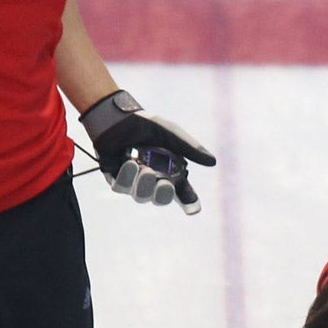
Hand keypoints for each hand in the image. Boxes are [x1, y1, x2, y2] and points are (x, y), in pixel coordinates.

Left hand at [81, 90, 215, 212]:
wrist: (116, 116)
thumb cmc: (145, 124)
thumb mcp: (171, 134)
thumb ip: (190, 148)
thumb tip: (212, 162)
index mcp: (170, 171)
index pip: (182, 192)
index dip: (189, 203)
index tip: (193, 210)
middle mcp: (153, 179)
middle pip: (161, 198)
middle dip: (164, 195)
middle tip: (166, 185)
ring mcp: (133, 181)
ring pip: (141, 196)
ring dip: (145, 185)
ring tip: (145, 170)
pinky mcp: (115, 178)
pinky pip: (121, 187)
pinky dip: (127, 177)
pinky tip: (129, 163)